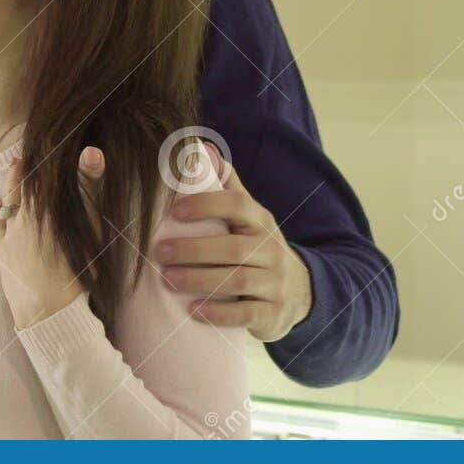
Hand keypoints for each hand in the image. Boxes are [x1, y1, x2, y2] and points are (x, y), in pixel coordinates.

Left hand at [0, 145, 105, 327]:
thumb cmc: (75, 272)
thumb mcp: (88, 230)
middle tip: (30, 150)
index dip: (44, 159)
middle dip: (27, 167)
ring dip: (13, 183)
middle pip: (25, 184)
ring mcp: (10, 232)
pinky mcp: (0, 249)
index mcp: (47, 208)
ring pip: (9, 200)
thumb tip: (92, 151)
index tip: (46, 145)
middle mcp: (25, 214)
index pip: (43, 176)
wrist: (48, 310)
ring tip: (16, 164)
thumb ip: (89, 188)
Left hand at [156, 157, 314, 341]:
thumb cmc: (260, 247)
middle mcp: (271, 250)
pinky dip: (219, 313)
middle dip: (194, 250)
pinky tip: (193, 311)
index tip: (174, 211)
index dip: (206, 205)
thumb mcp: (250, 217)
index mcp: (260, 222)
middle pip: (233, 248)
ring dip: (200, 280)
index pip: (237, 205)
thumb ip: (228, 187)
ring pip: (237, 281)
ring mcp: (276, 283)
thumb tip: (203, 148)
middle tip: (160, 252)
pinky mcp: (273, 313)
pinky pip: (247, 314)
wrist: (302, 292)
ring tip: (169, 280)